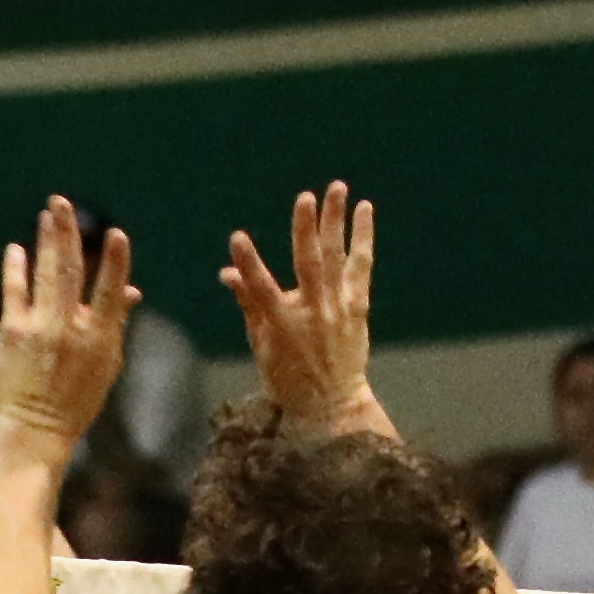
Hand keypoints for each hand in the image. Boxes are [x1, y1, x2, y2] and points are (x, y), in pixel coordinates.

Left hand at [0, 195, 133, 447]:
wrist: (35, 430)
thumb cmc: (76, 399)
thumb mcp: (106, 364)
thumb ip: (114, 323)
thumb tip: (130, 289)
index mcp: (99, 338)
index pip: (109, 293)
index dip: (114, 262)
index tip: (117, 233)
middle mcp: (69, 330)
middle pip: (70, 271)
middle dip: (67, 233)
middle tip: (62, 202)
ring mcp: (40, 329)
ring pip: (44, 274)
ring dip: (45, 240)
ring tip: (47, 212)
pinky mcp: (13, 332)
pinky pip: (14, 291)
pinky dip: (15, 268)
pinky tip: (16, 248)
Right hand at [223, 181, 377, 434]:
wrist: (332, 404)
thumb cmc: (288, 378)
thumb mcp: (261, 346)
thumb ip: (248, 305)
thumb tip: (228, 273)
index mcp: (281, 324)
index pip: (260, 288)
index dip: (247, 264)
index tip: (237, 238)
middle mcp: (312, 312)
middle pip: (309, 263)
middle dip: (305, 229)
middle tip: (305, 197)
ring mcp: (338, 308)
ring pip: (337, 257)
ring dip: (337, 221)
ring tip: (338, 189)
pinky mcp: (357, 306)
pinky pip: (361, 266)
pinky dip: (363, 238)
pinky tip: (365, 211)